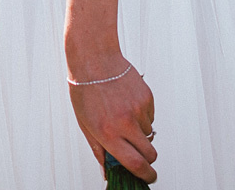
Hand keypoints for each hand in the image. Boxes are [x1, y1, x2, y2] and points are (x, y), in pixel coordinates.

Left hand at [69, 62, 156, 182]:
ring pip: (149, 134)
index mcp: (108, 132)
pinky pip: (150, 117)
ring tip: (121, 114)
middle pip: (150, 154)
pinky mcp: (147, 98)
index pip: (136, 165)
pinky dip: (141, 115)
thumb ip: (99, 150)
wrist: (94, 57)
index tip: (148, 177)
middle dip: (147, 158)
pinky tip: (126, 101)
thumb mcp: (84, 122)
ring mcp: (138, 110)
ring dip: (140, 132)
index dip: (145, 175)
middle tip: (139, 153)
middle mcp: (125, 123)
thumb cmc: (85, 90)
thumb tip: (106, 173)